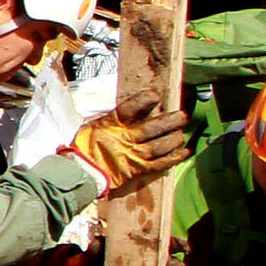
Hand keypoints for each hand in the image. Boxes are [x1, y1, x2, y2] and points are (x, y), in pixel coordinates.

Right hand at [67, 108, 192, 195]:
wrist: (80, 170)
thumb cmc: (86, 146)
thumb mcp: (94, 125)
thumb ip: (114, 118)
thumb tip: (136, 108)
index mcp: (111, 125)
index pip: (130, 109)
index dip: (145, 101)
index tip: (156, 95)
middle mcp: (124, 139)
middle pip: (151, 128)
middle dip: (169, 122)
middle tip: (182, 116)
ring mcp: (132, 155)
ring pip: (158, 147)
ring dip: (173, 140)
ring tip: (182, 134)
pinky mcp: (137, 169)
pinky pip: (159, 164)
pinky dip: (174, 158)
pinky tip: (184, 151)